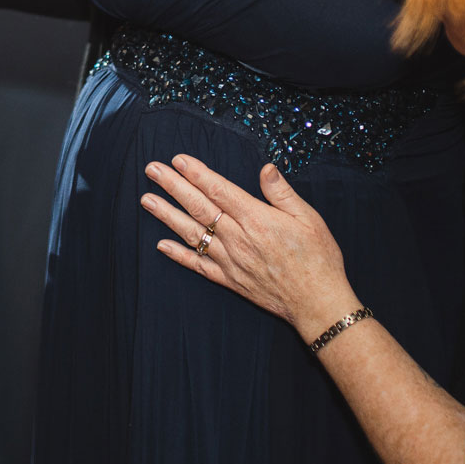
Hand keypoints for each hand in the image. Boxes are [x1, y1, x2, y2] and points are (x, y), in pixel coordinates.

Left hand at [143, 155, 356, 337]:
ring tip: (146, 199)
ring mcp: (230, 261)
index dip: (197, 173)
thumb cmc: (318, 259)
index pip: (219, 190)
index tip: (178, 160)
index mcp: (257, 219)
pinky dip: (179, 255)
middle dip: (173, 186)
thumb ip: (282, 192)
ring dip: (167, 215)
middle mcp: (238, 239)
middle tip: (152, 170)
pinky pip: (198, 265)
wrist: (318, 303)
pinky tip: (161, 245)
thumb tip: (265, 168)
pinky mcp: (229, 280)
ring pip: (192, 233)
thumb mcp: (309, 218)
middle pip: (199, 207)